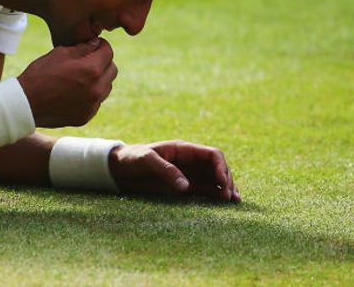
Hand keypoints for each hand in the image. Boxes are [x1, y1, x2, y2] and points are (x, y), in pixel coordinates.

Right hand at [17, 37, 116, 126]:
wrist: (25, 104)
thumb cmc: (40, 74)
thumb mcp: (58, 54)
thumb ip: (82, 48)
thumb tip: (96, 43)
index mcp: (91, 70)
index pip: (108, 52)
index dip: (101, 46)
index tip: (93, 45)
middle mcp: (97, 88)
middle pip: (112, 70)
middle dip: (103, 62)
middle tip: (87, 61)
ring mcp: (93, 105)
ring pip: (106, 87)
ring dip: (99, 80)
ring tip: (79, 78)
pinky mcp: (87, 116)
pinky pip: (96, 102)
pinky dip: (90, 95)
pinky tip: (73, 92)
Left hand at [109, 140, 239, 202]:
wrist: (119, 169)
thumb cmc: (132, 159)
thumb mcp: (146, 160)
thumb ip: (166, 170)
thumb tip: (186, 186)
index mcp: (184, 150)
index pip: (212, 155)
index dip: (221, 167)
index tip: (222, 183)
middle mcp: (191, 161)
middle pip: (218, 168)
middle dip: (226, 179)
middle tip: (227, 196)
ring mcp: (190, 174)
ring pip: (216, 180)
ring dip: (227, 188)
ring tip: (234, 201)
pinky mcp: (185, 187)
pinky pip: (206, 190)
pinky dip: (217, 195)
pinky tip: (226, 202)